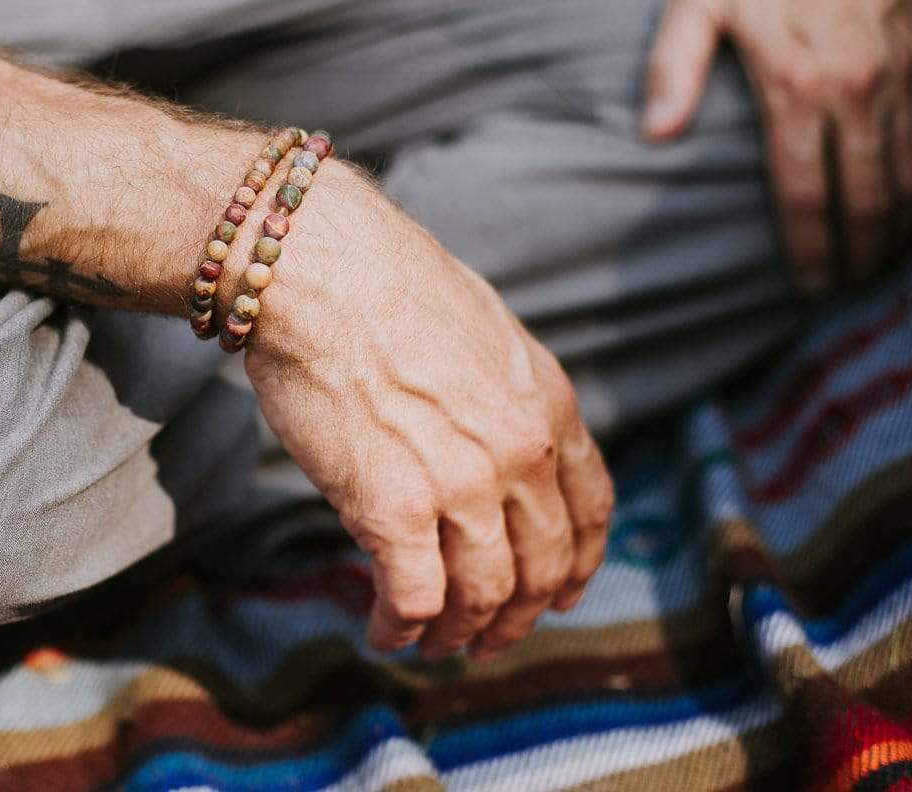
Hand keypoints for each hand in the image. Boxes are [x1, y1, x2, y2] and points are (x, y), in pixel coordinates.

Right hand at [247, 169, 613, 658]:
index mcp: (549, 403)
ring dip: (459, 633)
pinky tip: (384, 630)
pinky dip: (401, 627)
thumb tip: (486, 440)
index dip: (578, 565)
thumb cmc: (383, 285)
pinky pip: (413, 598)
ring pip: (483, 595)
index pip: (591, 510)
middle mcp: (520, 452)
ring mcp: (460, 485)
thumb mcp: (483, 332)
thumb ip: (502, 397)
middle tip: (488, 637)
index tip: (560, 592)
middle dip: (518, 616)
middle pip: (542, 567)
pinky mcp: (392, 508)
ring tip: (433, 644)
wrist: (320, 268)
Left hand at [642, 0, 911, 290]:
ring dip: (902, 233)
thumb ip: (670, 68)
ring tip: (882, 269)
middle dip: (860, 256)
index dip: (810, 248)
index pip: (807, 191)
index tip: (807, 285)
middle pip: (868, 200)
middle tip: (847, 292)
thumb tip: (655, 134)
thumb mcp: (696, 1)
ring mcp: (900, 82)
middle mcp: (857, 91)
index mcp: (797, 86)